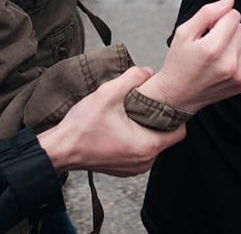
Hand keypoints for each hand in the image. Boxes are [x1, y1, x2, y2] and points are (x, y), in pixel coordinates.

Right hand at [36, 66, 183, 175]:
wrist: (60, 149)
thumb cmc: (82, 128)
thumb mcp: (108, 93)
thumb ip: (132, 78)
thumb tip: (147, 71)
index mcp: (146, 146)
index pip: (180, 132)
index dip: (174, 114)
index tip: (164, 102)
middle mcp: (144, 162)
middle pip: (166, 137)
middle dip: (157, 119)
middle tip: (144, 103)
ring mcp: (134, 168)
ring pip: (152, 143)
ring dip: (145, 128)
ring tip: (130, 113)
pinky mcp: (124, 168)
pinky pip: (139, 151)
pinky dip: (135, 138)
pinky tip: (121, 125)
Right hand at [135, 0, 240, 113]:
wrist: (178, 95)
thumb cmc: (179, 62)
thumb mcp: (184, 32)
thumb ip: (207, 12)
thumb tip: (230, 1)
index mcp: (212, 49)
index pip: (233, 15)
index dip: (219, 17)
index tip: (207, 28)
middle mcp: (229, 64)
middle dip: (227, 28)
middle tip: (210, 41)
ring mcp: (239, 76)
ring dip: (235, 39)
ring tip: (218, 50)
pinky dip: (240, 52)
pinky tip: (224, 60)